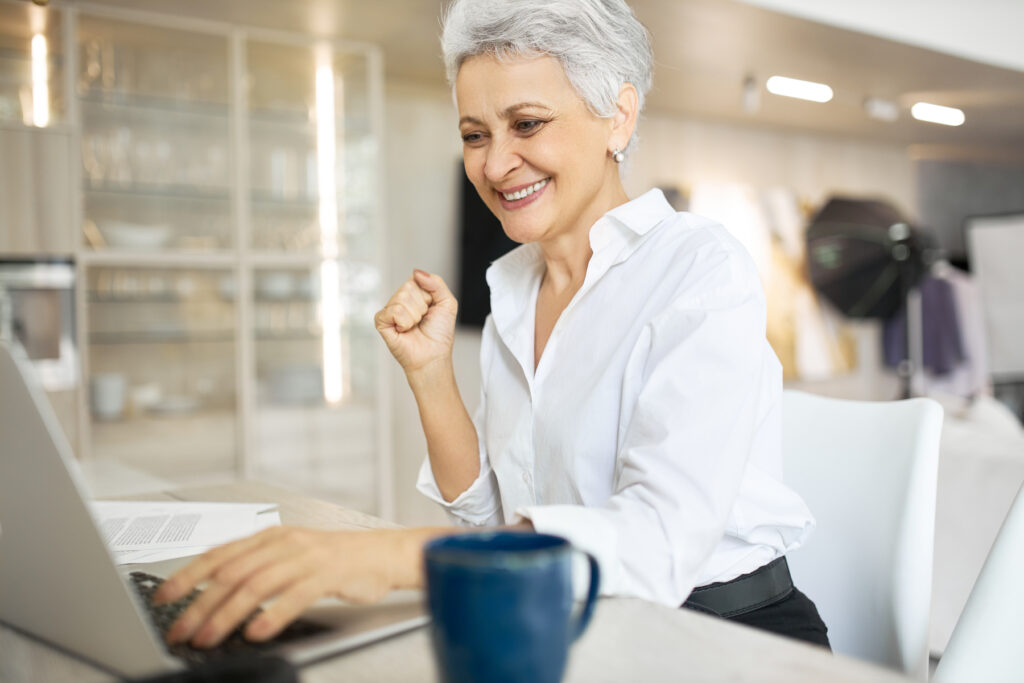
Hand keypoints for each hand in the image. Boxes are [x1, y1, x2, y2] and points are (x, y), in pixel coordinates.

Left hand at [152, 526, 408, 647]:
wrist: (381, 554)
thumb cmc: (334, 560)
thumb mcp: (289, 556)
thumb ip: (255, 569)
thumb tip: (211, 597)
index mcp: (269, 536)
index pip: (219, 554)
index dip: (187, 576)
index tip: (162, 597)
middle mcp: (283, 543)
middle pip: (231, 573)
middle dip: (199, 605)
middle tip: (180, 630)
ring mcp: (305, 557)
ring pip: (256, 585)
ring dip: (226, 615)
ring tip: (208, 637)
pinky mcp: (327, 574)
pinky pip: (294, 596)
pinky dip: (272, 616)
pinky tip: (257, 633)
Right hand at [374, 270, 457, 373]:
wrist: (433, 356)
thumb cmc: (439, 334)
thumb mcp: (448, 303)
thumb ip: (436, 283)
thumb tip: (416, 272)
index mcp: (414, 293)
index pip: (417, 278)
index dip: (429, 294)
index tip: (432, 308)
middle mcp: (400, 299)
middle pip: (409, 287)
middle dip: (422, 306)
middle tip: (422, 320)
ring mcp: (390, 310)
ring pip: (402, 298)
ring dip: (414, 316)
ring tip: (414, 326)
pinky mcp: (382, 321)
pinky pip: (393, 310)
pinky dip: (404, 322)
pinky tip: (404, 330)